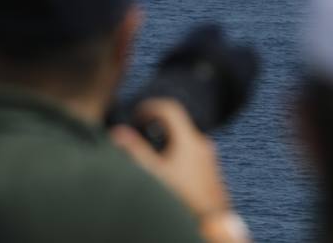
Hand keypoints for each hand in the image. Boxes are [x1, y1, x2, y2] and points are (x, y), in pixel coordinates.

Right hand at [110, 97, 230, 219]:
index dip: (150, 107)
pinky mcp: (213, 173)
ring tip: (153, 158)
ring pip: (186, 142)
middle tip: (141, 135)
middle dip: (157, 128)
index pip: (170, 109)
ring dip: (168, 144)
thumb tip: (119, 132)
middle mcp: (203, 146)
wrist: (212, 224)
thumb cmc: (184, 201)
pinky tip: (170, 174)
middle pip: (177, 125)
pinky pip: (194, 156)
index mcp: (190, 141)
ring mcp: (210, 160)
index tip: (137, 115)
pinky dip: (179, 156)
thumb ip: (136, 151)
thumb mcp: (155, 174)